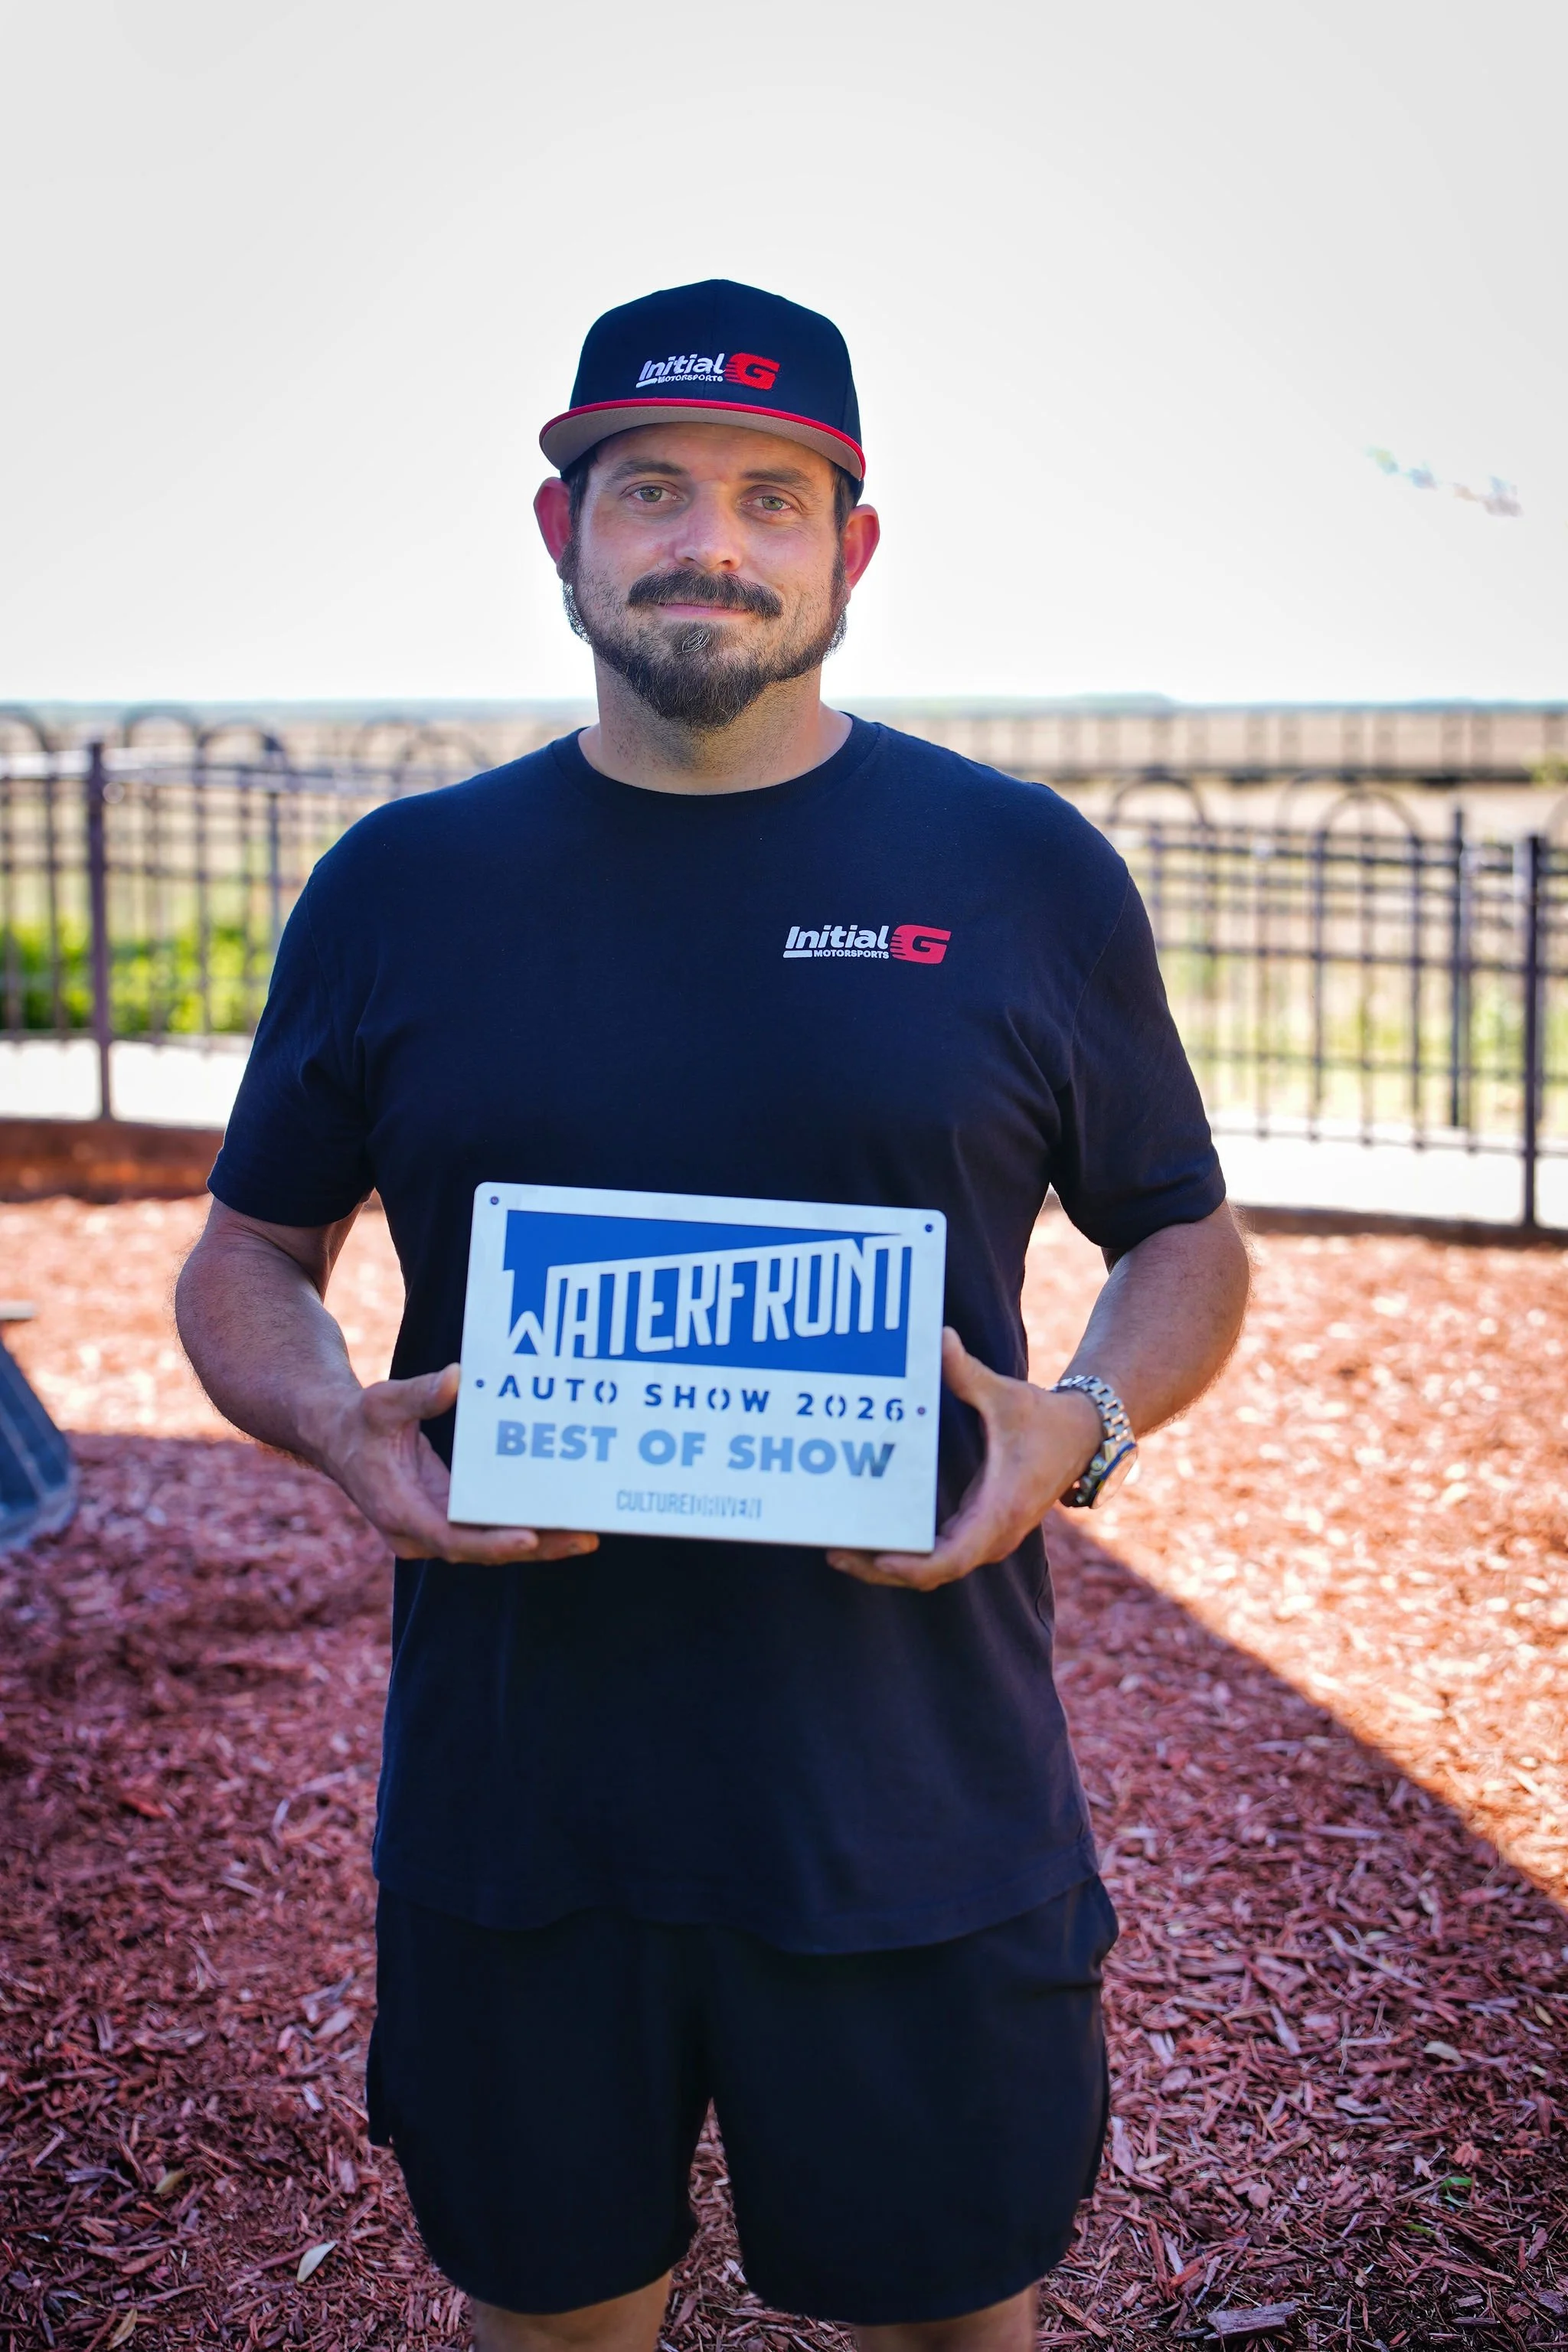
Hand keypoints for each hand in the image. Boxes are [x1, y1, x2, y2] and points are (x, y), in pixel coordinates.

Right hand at [316, 1363, 597, 1564]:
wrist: (337, 1436)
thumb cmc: (360, 1420)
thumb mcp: (383, 1401)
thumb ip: (419, 1393)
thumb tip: (457, 1378)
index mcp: (399, 1511)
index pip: (452, 1539)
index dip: (492, 1543)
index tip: (530, 1539)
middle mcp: (418, 1533)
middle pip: (482, 1550)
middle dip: (535, 1546)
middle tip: (585, 1537)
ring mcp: (434, 1529)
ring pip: (490, 1545)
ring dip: (538, 1543)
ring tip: (588, 1533)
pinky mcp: (446, 1519)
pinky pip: (489, 1531)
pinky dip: (524, 1528)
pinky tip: (562, 1519)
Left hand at [825, 1327, 1100, 1591]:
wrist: (1083, 1438)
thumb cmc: (1045, 1419)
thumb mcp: (1005, 1394)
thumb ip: (968, 1372)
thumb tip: (941, 1338)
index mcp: (999, 1510)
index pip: (953, 1558)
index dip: (913, 1565)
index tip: (878, 1558)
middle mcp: (993, 1535)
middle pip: (933, 1572)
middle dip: (883, 1570)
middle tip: (834, 1553)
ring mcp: (987, 1537)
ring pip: (935, 1569)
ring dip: (890, 1566)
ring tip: (840, 1551)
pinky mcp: (980, 1529)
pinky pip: (940, 1555)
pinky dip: (907, 1555)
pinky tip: (871, 1539)